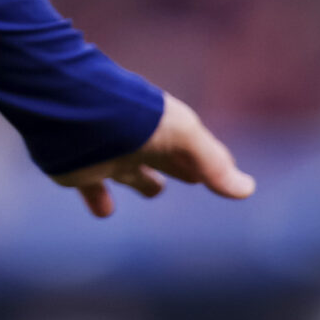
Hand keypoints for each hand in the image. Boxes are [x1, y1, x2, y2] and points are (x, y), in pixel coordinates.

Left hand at [55, 92, 254, 217]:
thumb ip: (212, 162)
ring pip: (132, 173)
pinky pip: (93, 191)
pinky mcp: (80, 171)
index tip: (223, 173)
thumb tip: (247, 190)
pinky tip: (105, 211)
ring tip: (154, 189)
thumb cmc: (134, 118)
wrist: (72, 109)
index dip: (209, 162)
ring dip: (144, 182)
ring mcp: (109, 155)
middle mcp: (139, 142)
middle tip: (194, 177)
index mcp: (165, 130)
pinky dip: (100, 201)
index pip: (193, 150)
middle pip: (166, 160)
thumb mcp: (183, 135)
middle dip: (180, 167)